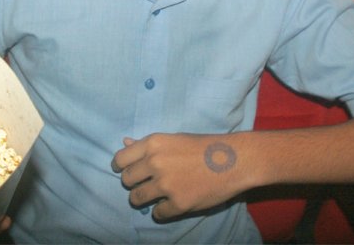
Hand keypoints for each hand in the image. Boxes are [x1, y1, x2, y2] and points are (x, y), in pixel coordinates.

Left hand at [111, 134, 247, 220]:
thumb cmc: (202, 146)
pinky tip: (167, 206)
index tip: (123, 171)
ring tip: (152, 197)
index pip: (121, 159)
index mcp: (152, 144)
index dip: (120, 167)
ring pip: (137, 198)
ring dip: (142, 199)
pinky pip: (157, 213)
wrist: (233, 161)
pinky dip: (160, 212)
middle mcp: (155, 163)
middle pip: (126, 180)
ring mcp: (166, 185)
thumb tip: (125, 142)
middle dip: (132, 183)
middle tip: (141, 184)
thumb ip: (147, 145)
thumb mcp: (172, 138)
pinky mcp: (179, 204)